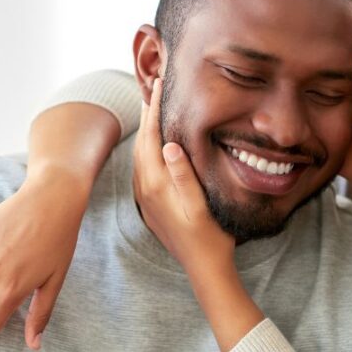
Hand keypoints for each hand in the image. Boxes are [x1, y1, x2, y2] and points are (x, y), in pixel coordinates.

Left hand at [133, 78, 235, 276]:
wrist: (204, 269)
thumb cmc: (211, 238)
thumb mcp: (201, 206)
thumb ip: (183, 176)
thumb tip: (168, 145)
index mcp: (157, 185)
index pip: (151, 136)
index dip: (154, 108)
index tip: (158, 82)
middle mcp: (146, 189)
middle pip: (142, 141)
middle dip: (147, 112)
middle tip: (154, 86)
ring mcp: (146, 198)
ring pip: (140, 154)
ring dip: (146, 129)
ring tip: (153, 108)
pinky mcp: (151, 205)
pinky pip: (143, 168)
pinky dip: (147, 148)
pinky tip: (156, 145)